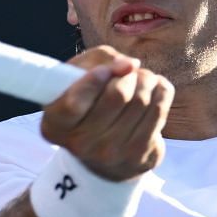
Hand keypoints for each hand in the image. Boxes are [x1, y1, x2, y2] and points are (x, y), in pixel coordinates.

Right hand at [41, 46, 174, 181]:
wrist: (103, 154)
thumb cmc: (88, 103)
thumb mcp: (78, 77)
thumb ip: (99, 60)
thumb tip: (130, 65)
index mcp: (56, 125)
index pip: (74, 104)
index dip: (94, 79)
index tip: (105, 69)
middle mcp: (80, 145)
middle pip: (118, 95)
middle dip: (128, 74)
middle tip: (128, 71)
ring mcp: (111, 154)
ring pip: (141, 100)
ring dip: (146, 79)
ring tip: (141, 79)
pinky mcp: (140, 156)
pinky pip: (159, 110)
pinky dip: (160, 91)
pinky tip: (153, 91)